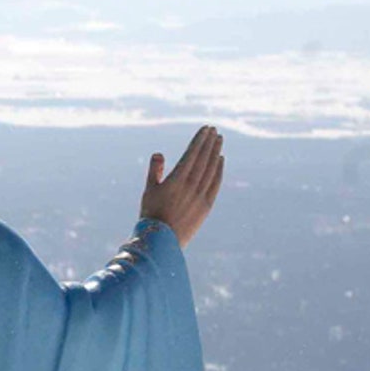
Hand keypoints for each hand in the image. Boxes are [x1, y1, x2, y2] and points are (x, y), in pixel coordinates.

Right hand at [139, 125, 223, 248]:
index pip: (192, 154)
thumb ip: (154, 171)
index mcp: (176, 180)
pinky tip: (220, 160)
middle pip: (204, 159)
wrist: (162, 241)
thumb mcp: (149, 190)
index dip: (200, 140)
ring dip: (216, 153)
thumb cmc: (151, 214)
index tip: (206, 129)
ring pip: (212, 169)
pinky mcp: (206, 206)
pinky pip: (215, 183)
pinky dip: (219, 170)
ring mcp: (201, 196)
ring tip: (219, 140)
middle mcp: (191, 186)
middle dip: (210, 143)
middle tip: (214, 130)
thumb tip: (159, 154)